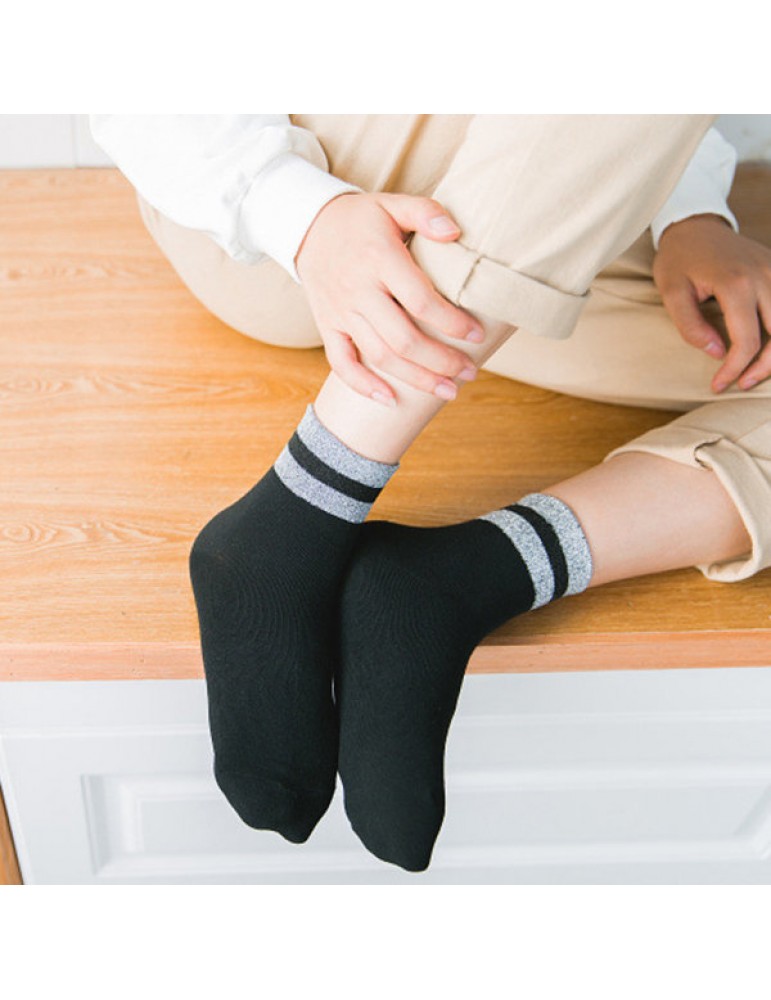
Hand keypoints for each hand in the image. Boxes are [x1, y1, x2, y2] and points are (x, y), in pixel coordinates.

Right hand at [295, 191, 483, 404]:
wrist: (306, 227)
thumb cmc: (360, 219)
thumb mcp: (391, 204)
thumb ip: (425, 212)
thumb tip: (455, 232)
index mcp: (379, 259)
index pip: (420, 300)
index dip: (451, 323)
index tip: (477, 335)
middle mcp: (358, 290)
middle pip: (403, 339)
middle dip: (441, 362)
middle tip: (470, 372)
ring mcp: (341, 312)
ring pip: (380, 356)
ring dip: (416, 379)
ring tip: (448, 391)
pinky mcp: (327, 326)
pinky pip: (341, 363)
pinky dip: (363, 386)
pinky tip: (391, 400)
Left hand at [653, 214, 770, 392]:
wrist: (695, 225)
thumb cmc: (678, 260)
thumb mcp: (671, 293)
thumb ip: (691, 326)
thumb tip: (716, 353)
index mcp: (736, 284)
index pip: (747, 340)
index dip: (734, 369)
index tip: (718, 385)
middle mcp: (764, 276)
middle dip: (763, 367)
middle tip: (741, 383)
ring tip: (755, 370)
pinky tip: (767, 346)